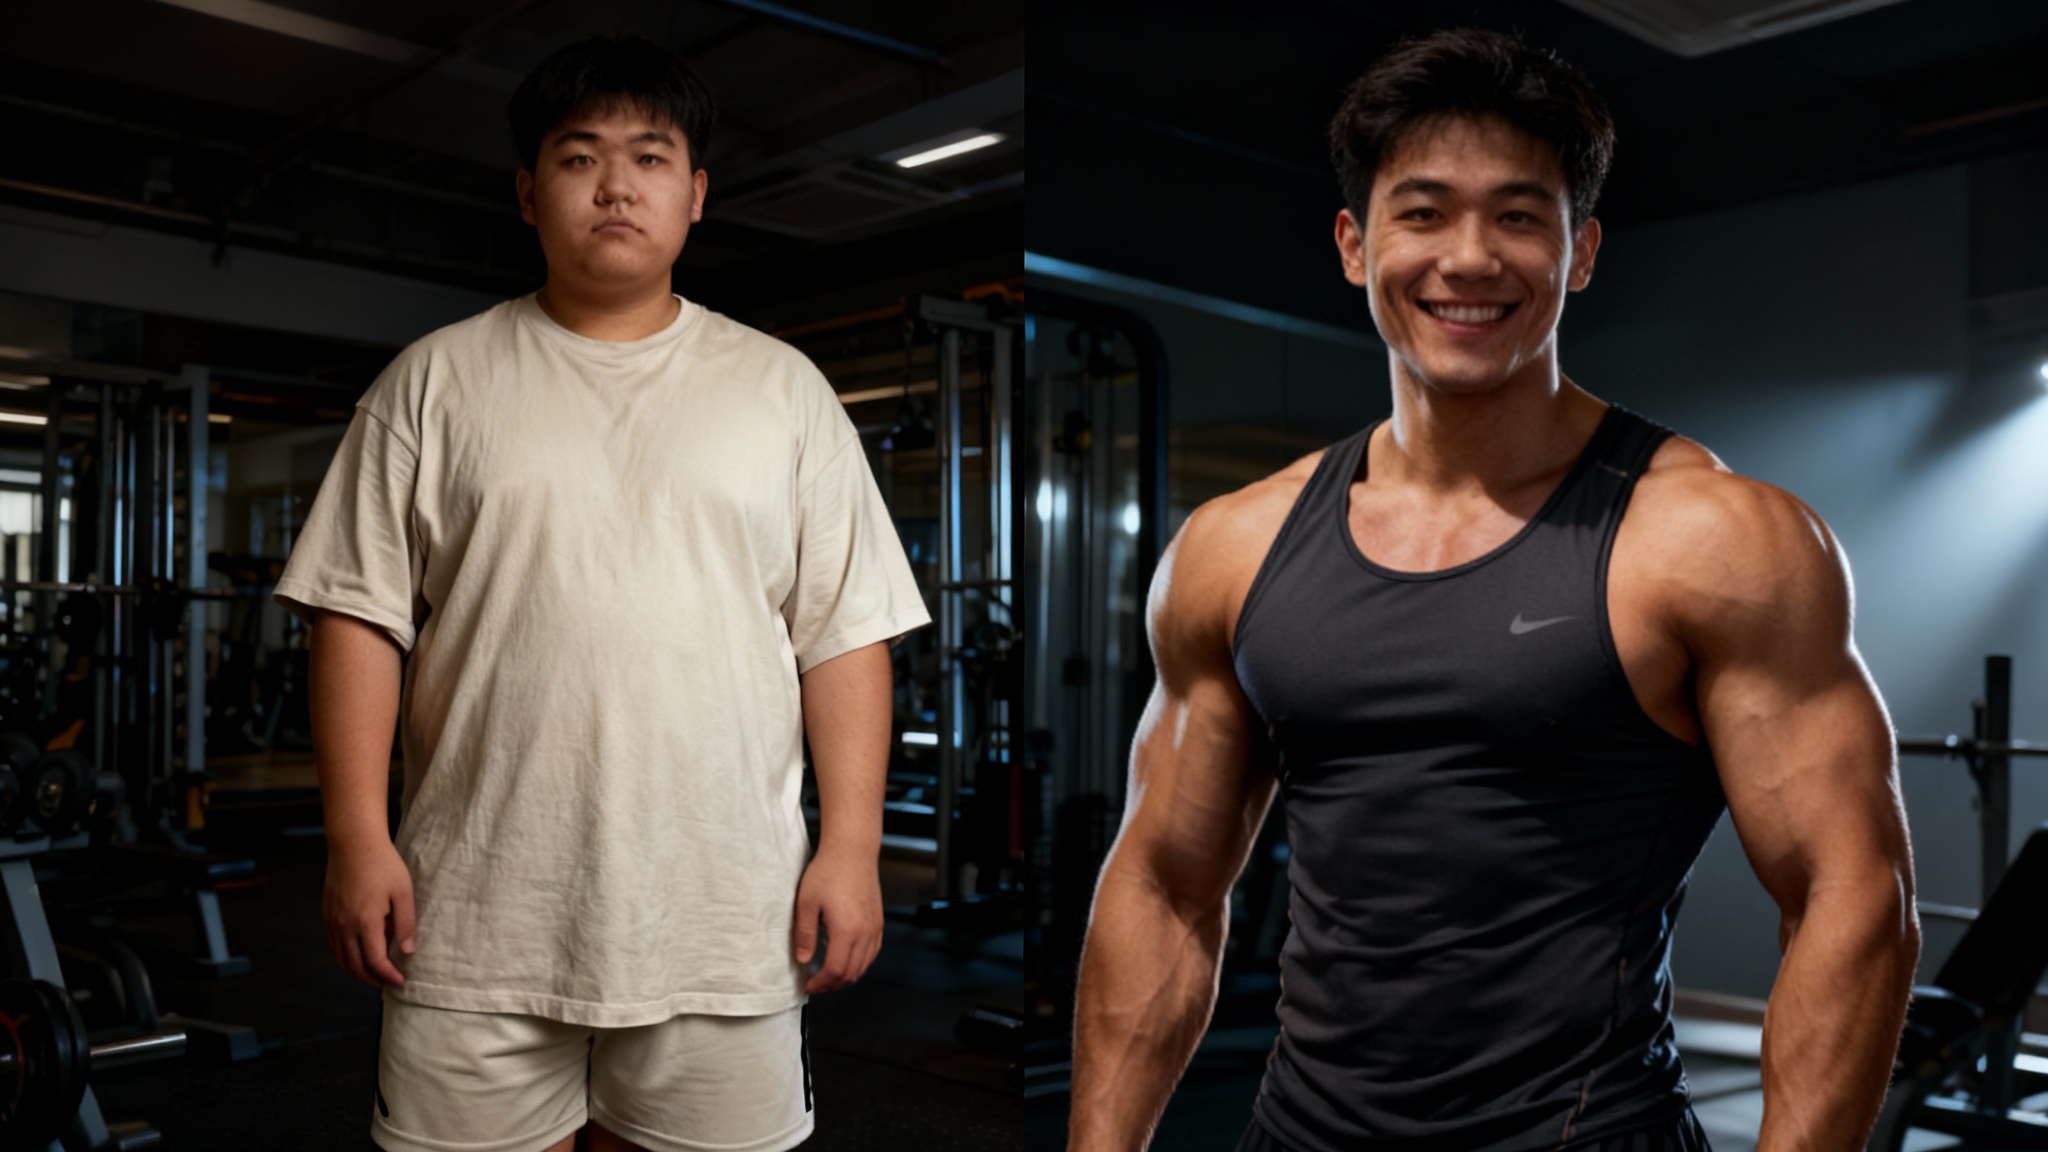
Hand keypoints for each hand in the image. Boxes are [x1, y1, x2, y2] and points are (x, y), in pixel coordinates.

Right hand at [323, 837, 414, 986]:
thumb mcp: (403, 892)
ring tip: (375, 973)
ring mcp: (332, 921)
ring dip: (357, 971)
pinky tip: (357, 956)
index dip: (388, 976)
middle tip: (389, 982)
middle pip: (355, 966)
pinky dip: (344, 958)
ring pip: (340, 959)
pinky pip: (333, 946)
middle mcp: (344, 925)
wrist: (353, 843)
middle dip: (373, 979)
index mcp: (365, 921)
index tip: (400, 980)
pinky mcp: (327, 915)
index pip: (375, 961)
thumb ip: (405, 923)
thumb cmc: (382, 864)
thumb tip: (407, 951)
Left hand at [792, 844, 883, 991]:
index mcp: (846, 930)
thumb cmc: (828, 872)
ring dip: (845, 976)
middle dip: (831, 985)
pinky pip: (872, 953)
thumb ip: (804, 934)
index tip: (808, 985)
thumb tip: (803, 960)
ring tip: (827, 975)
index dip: (820, 984)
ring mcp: (875, 928)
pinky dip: (859, 964)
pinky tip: (845, 960)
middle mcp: (865, 932)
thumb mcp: (806, 903)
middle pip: (851, 973)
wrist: (852, 851)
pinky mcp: (879, 922)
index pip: (835, 971)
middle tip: (815, 984)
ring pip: (864, 966)